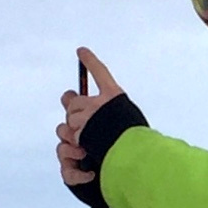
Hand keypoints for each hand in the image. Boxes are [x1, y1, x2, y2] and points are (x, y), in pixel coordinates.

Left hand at [56, 48, 123, 188]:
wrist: (135, 156)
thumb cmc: (136, 140)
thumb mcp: (125, 117)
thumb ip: (107, 110)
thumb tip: (81, 105)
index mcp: (115, 96)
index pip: (100, 72)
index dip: (90, 61)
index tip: (81, 51)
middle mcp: (100, 102)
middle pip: (76, 102)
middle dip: (74, 111)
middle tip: (78, 119)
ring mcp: (90, 116)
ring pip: (71, 119)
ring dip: (75, 128)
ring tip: (89, 138)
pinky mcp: (82, 131)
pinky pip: (73, 135)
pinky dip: (79, 141)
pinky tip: (89, 147)